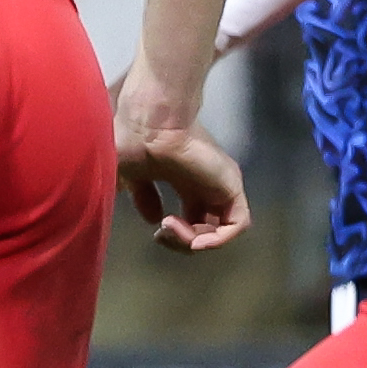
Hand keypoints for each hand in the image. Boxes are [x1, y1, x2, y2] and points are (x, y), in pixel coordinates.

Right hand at [115, 105, 250, 254]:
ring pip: (220, 226)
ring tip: (172, 230)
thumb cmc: (132, 144)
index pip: (186, 212)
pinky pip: (237, 224)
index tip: (154, 227)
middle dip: (182, 238)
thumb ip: (141, 196)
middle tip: (162, 232)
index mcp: (179, 176)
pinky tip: (194, 240)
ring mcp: (217, 184)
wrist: (149, 127)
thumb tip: (151, 218)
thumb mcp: (128, 175)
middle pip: (204, 222)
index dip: (170, 228)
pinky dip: (218, 239)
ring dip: (194, 240)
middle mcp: (201, 181)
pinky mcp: (230, 187)